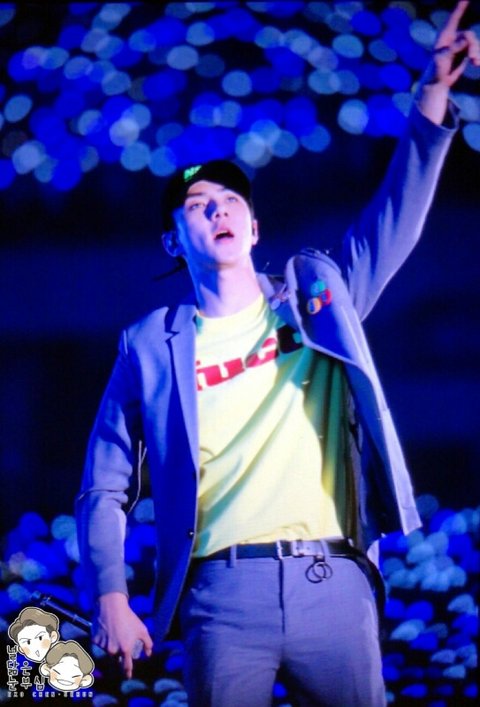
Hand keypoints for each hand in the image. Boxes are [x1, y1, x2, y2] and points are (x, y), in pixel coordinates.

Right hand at [93, 592, 152, 677]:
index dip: (127, 673)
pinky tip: (105, 634)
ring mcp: (103, 646)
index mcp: (125, 649)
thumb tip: (148, 654)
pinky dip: (102, 643)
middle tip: (119, 652)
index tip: (128, 676)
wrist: (112, 606)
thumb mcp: (142, 629)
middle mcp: (113, 650)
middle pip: (115, 661)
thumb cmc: (129, 617)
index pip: (126, 667)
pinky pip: (98, 646)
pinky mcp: (95, 641)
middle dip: (117, 659)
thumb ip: (147, 643)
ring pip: (106, 653)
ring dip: (109, 650)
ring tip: (113, 638)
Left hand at [418, 1, 479, 123]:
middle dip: (472, 46)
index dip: (461, 6)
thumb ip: (454, 48)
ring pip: (474, 44)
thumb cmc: (435, 70)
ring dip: (476, 53)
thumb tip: (467, 39)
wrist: (437, 83)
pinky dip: (477, 57)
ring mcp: (460, 45)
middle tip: (472, 57)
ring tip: (475, 63)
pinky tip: (477, 64)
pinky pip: (475, 51)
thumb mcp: (443, 58)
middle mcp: (454, 38)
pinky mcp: (465, 53)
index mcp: (445, 35)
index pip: (455, 17)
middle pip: (469, 35)